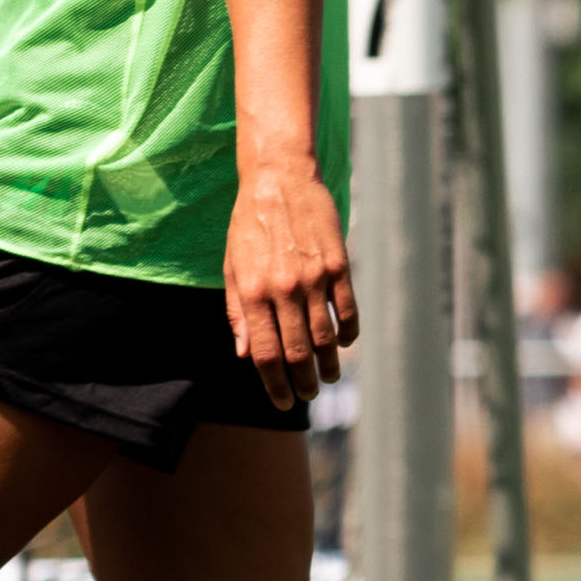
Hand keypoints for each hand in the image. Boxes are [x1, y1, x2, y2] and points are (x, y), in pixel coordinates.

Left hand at [225, 161, 358, 409]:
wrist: (278, 180)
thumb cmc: (249, 226)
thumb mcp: (232, 269)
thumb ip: (238, 313)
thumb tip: (244, 354)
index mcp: (253, 294)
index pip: (265, 354)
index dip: (273, 384)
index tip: (281, 401)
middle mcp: (284, 290)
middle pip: (297, 352)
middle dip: (302, 381)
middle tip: (307, 395)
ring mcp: (314, 278)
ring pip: (326, 336)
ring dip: (328, 364)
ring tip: (328, 377)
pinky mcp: (338, 264)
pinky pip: (348, 309)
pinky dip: (349, 332)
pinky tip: (345, 343)